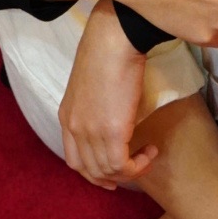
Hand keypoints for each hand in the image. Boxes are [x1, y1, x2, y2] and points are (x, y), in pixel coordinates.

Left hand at [58, 0, 156, 189]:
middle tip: (132, 173)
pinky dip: (138, 167)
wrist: (114, 40)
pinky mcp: (111, 132)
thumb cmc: (108, 50)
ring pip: (107, 171)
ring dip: (131, 170)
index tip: (111, 173)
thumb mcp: (92, 82)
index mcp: (67, 116)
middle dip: (110, 178)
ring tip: (147, 155)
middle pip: (89, 171)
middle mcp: (75, 128)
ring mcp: (91, 132)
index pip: (74, 159)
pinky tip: (151, 151)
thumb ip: (96, 104)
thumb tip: (115, 113)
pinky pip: (123, 166)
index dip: (92, 172)